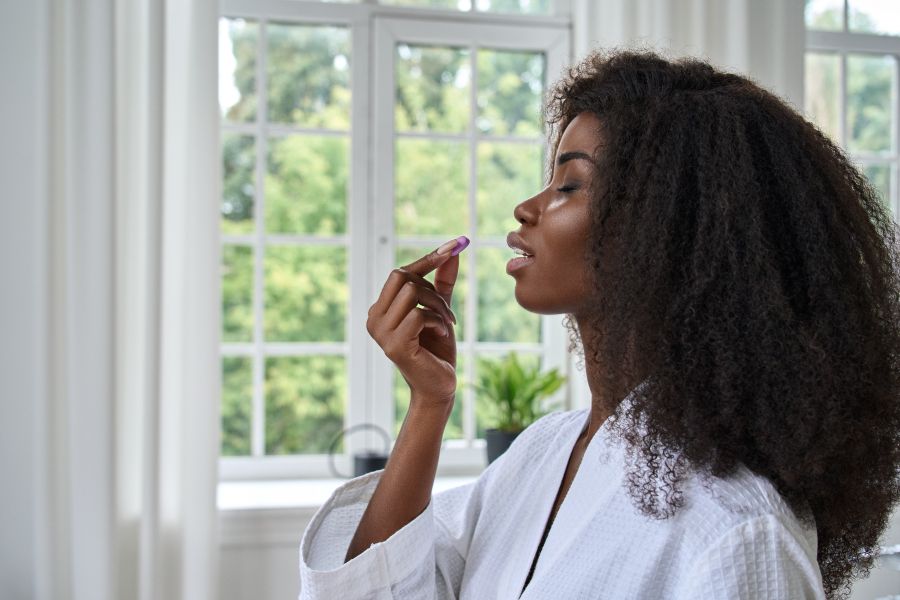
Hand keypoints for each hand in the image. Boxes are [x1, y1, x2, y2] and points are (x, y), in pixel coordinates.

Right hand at [366, 237, 466, 407]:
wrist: (439, 387)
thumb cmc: (437, 350)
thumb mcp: (440, 310)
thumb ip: (443, 282)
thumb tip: (454, 250)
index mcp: (380, 309)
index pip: (400, 272)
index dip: (428, 258)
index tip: (456, 244)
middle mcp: (374, 318)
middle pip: (403, 277)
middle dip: (432, 289)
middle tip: (447, 311)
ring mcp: (381, 332)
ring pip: (412, 292)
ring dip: (438, 306)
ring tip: (446, 324)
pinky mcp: (394, 345)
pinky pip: (419, 315)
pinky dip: (438, 322)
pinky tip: (442, 336)